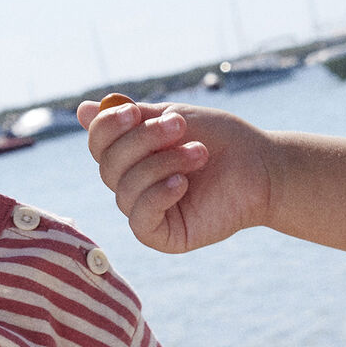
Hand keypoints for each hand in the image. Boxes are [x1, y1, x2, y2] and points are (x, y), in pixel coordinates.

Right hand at [77, 96, 275, 253]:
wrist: (263, 168)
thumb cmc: (222, 142)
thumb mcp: (174, 119)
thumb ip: (132, 118)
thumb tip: (82, 110)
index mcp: (132, 157)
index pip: (99, 145)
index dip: (107, 128)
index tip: (134, 111)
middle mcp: (132, 185)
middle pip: (108, 166)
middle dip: (141, 141)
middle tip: (180, 126)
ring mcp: (145, 212)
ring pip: (125, 189)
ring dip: (162, 164)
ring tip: (198, 153)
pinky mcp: (161, 235)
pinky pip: (140, 219)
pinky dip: (158, 195)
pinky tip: (183, 183)